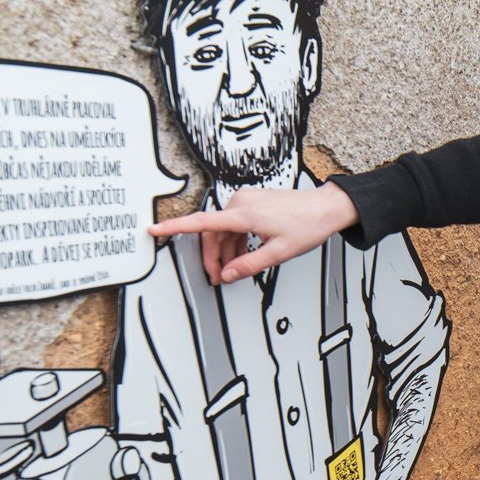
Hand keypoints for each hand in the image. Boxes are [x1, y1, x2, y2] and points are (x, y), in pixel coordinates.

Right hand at [148, 182, 360, 284]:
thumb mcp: (278, 252)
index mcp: (244, 214)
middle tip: (218, 278)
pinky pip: (233, 223)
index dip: (174, 227)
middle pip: (212, 232)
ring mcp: (246, 200)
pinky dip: (234, 240)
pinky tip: (242, 254)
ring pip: (222, 229)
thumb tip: (228, 274)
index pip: (201, 222)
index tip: (154, 229)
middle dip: (212, 257)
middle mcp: (241, 202)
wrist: (326, 207)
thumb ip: (249, 265)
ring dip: (224, 250)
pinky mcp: (253, 202)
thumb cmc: (307, 225)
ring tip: (232, 271)